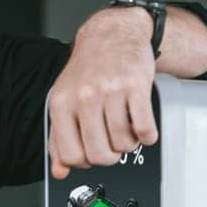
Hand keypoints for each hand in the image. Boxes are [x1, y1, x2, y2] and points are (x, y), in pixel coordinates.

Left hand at [47, 7, 158, 180]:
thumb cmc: (87, 71)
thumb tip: (59, 171)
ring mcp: (110, 91)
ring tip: (126, 130)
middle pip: (98, 154)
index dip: (85, 161)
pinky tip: (143, 127)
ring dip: (129, 143)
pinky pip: (144, 128)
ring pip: (123, 143)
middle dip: (109, 156)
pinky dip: (147, 135)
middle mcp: (84, 97)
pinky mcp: (136, 86)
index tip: (92, 153)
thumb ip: (59, 137)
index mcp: (62, 104)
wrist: (112, 35)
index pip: (71, 155)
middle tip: (112, 144)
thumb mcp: (65, 100)